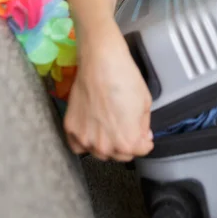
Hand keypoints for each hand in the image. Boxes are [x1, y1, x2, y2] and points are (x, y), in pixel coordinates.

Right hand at [64, 24, 153, 161]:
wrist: (100, 62)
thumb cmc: (125, 78)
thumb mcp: (145, 103)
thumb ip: (143, 126)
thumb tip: (143, 136)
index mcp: (126, 142)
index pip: (140, 151)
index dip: (144, 141)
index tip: (143, 134)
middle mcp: (105, 147)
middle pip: (120, 155)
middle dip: (126, 144)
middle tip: (125, 127)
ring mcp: (85, 139)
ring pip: (100, 152)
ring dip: (106, 144)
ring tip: (108, 126)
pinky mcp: (71, 129)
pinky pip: (79, 146)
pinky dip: (85, 142)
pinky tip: (91, 130)